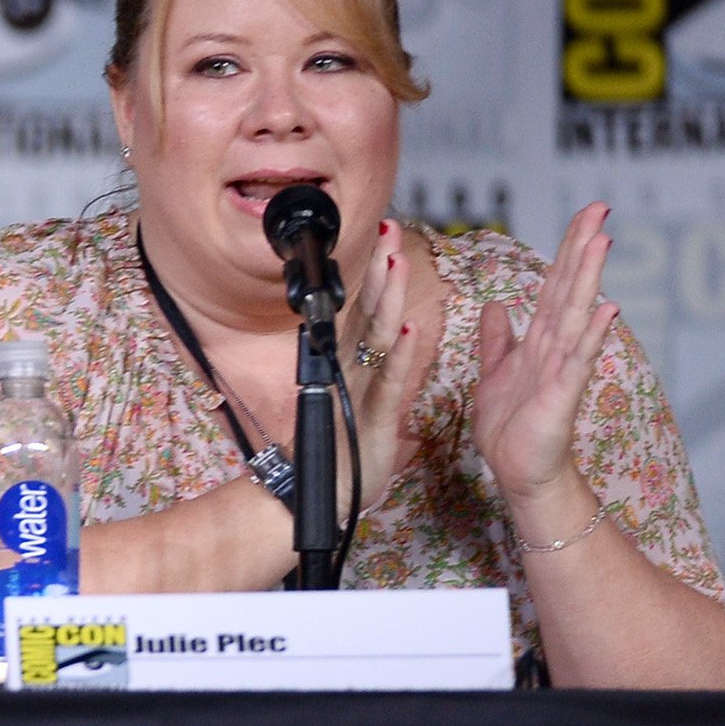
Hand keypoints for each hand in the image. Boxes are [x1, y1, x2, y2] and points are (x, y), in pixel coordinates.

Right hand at [339, 216, 421, 517]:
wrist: (317, 496)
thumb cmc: (340, 452)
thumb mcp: (357, 402)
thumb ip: (371, 369)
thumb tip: (387, 339)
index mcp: (351, 363)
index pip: (366, 308)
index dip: (378, 273)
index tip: (386, 238)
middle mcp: (350, 370)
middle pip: (367, 310)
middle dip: (380, 269)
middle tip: (389, 229)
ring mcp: (359, 391)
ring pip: (375, 337)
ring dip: (388, 298)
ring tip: (397, 263)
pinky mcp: (370, 418)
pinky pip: (388, 382)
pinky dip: (399, 356)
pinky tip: (407, 330)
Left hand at [475, 201, 619, 526]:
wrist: (519, 471)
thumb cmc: (510, 426)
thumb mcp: (494, 372)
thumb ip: (498, 339)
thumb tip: (497, 304)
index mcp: (537, 339)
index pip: (554, 284)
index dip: (567, 248)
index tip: (584, 213)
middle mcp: (554, 346)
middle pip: (569, 288)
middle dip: (582, 247)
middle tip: (600, 207)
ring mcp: (562, 367)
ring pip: (575, 314)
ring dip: (589, 278)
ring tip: (603, 242)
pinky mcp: (562, 393)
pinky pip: (579, 359)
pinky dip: (592, 333)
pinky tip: (607, 309)